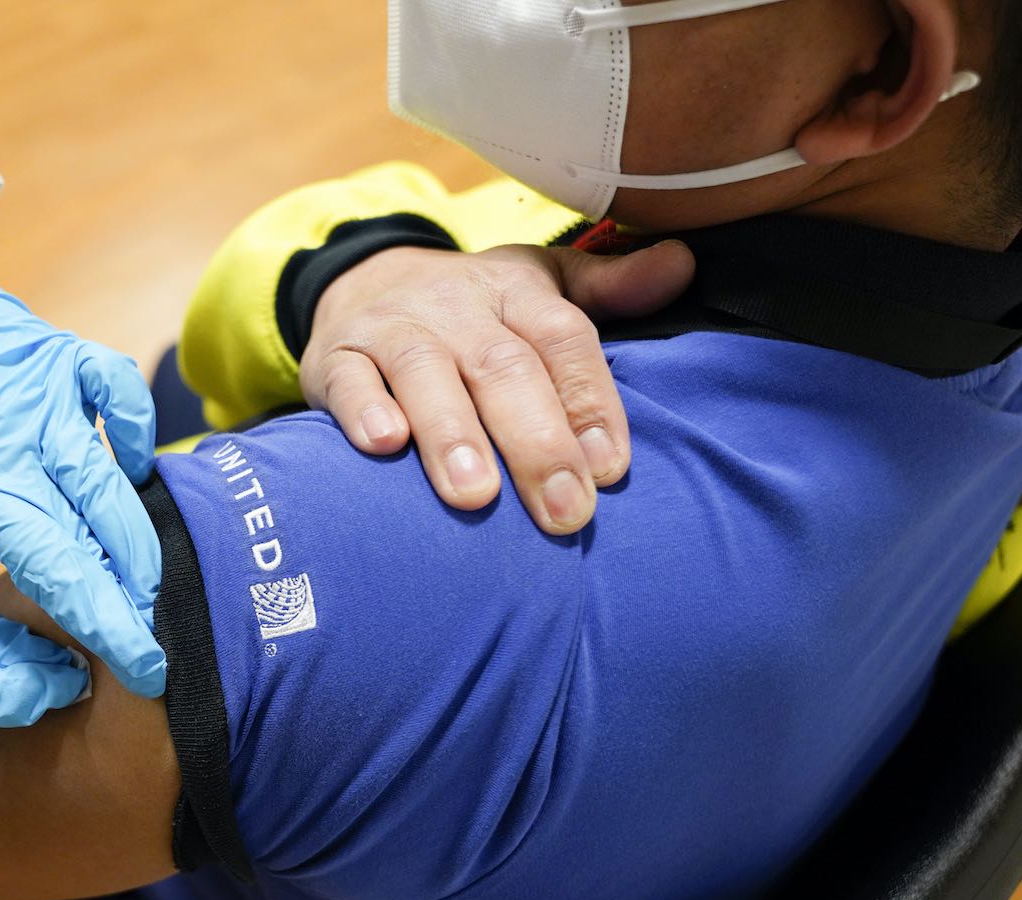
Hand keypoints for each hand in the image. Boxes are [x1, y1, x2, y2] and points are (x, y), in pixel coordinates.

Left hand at [0, 193, 164, 696]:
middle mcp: (14, 436)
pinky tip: (135, 467)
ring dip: (140, 541)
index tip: (141, 663)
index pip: (54, 566)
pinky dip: (137, 436)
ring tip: (153, 584)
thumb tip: (75, 578)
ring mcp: (48, 391)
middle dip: (133, 598)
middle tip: (155, 643)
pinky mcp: (68, 353)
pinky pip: (121, 396)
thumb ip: (5, 520)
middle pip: (94, 534)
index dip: (103, 621)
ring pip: (114, 480)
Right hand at [300, 240, 694, 534]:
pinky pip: (348, 380)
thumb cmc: (473, 308)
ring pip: (425, 373)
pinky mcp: (336, 356)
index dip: (590, 401)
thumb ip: (612, 289)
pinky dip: (363, 410)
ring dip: (451, 434)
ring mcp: (394, 329)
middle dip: (536, 441)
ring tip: (475, 495)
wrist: (364, 281)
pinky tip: (383, 444)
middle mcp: (458, 307)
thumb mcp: (542, 285)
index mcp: (518, 293)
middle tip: (563, 511)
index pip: (564, 340)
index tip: (610, 468)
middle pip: (503, 368)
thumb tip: (684, 266)